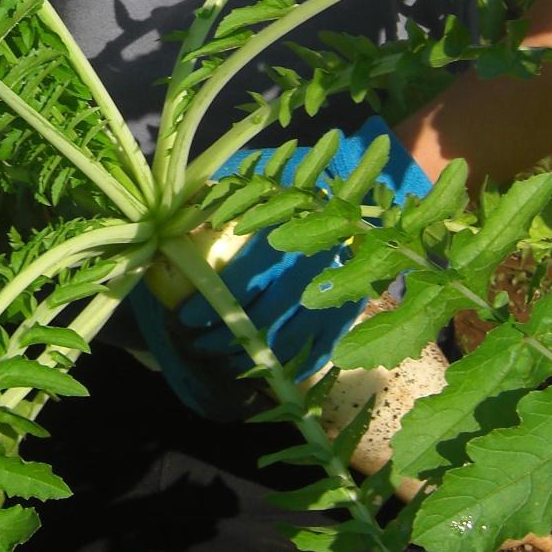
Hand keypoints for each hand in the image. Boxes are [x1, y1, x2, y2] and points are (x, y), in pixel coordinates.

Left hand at [134, 120, 432, 417]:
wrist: (371, 199)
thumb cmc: (301, 190)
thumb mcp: (262, 185)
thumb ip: (223, 200)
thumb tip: (180, 221)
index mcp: (295, 228)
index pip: (245, 278)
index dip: (212, 303)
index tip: (183, 318)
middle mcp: (320, 263)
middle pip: (265, 315)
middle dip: (226, 335)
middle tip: (198, 343)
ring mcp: (343, 290)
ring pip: (291, 338)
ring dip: (253, 354)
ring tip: (223, 356)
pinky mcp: (357, 310)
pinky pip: (322, 346)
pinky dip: (293, 361)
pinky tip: (268, 366)